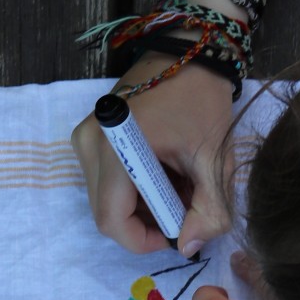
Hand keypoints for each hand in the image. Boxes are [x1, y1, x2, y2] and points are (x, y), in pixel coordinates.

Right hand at [72, 53, 234, 255]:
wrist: (192, 51)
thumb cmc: (203, 100)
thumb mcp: (214, 160)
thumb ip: (209, 210)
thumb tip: (189, 248)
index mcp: (116, 149)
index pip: (111, 219)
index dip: (142, 240)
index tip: (175, 235)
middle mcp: (89, 144)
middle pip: (107, 211)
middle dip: (146, 221)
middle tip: (184, 209)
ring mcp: (85, 137)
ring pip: (106, 198)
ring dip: (142, 205)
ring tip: (178, 187)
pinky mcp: (90, 134)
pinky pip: (105, 179)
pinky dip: (135, 187)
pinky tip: (164, 173)